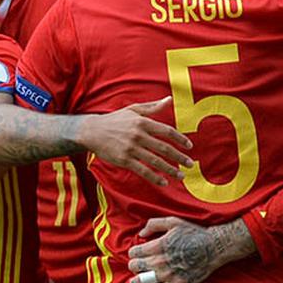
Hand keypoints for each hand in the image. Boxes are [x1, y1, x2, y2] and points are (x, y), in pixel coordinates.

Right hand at [77, 98, 192, 185]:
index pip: (166, 131)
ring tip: (181, 175)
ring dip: (170, 169)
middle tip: (190, 164)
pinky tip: (164, 182)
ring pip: (155, 161)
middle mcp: (138, 135)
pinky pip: (143, 170)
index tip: (189, 146)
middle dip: (179, 156)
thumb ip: (153, 107)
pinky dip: (155, 177)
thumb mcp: (133, 110)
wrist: (92, 131)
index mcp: (142, 122)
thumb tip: (169, 100)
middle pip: (164, 147)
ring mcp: (131, 148)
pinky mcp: (124, 160)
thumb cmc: (115, 120)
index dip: (180, 139)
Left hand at [126, 216, 250, 282]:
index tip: (136, 254)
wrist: (213, 248)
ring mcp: (167, 274)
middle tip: (137, 266)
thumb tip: (141, 233)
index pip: (134, 252)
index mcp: (157, 245)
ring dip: (135, 281)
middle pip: (135, 266)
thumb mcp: (173, 222)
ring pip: (141, 280)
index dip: (133, 253)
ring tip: (135, 282)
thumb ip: (154, 224)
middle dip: (133, 265)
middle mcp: (159, 261)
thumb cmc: (193, 233)